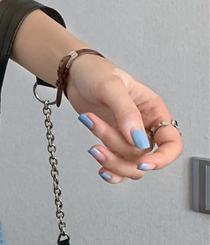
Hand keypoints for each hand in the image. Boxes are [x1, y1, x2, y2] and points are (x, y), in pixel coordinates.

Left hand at [63, 54, 183, 183]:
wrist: (73, 74)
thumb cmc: (95, 72)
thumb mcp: (112, 87)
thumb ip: (126, 112)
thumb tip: (138, 140)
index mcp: (153, 111)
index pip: (171, 142)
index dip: (163, 158)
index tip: (144, 162)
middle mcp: (144, 126)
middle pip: (144, 156)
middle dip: (119, 150)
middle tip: (97, 133)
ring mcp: (127, 136)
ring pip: (130, 163)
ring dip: (112, 161)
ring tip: (92, 148)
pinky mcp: (112, 141)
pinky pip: (118, 165)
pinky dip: (111, 171)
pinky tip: (101, 168)